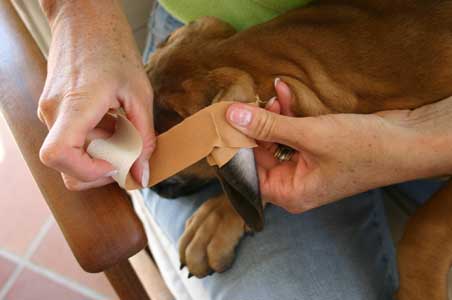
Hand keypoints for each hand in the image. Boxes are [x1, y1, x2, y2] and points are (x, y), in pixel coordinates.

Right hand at [38, 0, 154, 189]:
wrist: (85, 18)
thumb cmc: (113, 48)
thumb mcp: (140, 94)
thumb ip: (143, 138)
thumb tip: (142, 176)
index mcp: (74, 105)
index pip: (58, 155)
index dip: (87, 170)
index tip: (115, 163)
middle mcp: (53, 112)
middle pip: (66, 165)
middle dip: (100, 169)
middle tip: (126, 153)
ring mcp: (50, 111)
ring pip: (70, 154)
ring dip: (99, 153)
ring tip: (121, 130)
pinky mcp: (54, 109)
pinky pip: (71, 138)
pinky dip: (94, 141)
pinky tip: (112, 122)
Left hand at [226, 80, 451, 212]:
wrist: (407, 141)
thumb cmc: (363, 149)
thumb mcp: (309, 135)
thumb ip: (269, 125)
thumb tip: (233, 115)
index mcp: (290, 193)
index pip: (248, 173)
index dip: (235, 148)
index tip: (223, 123)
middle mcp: (295, 183)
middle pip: (260, 154)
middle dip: (255, 126)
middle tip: (248, 102)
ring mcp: (306, 166)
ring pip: (276, 140)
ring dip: (272, 115)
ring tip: (272, 94)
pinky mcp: (316, 149)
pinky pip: (293, 132)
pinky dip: (288, 114)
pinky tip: (284, 92)